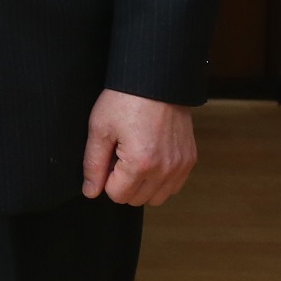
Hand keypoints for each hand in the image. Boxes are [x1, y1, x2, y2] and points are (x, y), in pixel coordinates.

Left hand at [81, 89, 197, 204]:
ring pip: (157, 197)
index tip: (107, 158)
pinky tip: (150, 157)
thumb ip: (93, 165)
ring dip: (142, 185)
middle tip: (119, 155)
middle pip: (136, 199)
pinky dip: (160, 179)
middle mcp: (165, 170)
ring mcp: (181, 166)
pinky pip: (173, 186)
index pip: (117, 195)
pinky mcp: (190, 160)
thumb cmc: (125, 100)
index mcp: (140, 164)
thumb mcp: (100, 129)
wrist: (156, 80)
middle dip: (123, 183)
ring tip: (134, 157)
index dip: (106, 179)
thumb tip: (90, 192)